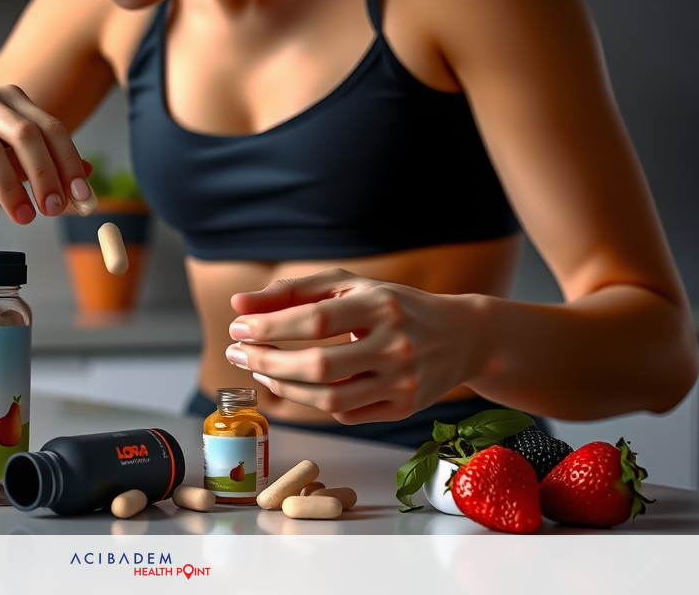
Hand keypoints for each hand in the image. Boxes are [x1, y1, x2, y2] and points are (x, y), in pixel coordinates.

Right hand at [0, 84, 91, 223]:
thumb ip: (47, 164)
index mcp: (10, 98)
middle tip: (53, 211)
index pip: (50, 127)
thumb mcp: (14, 160)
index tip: (82, 197)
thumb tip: (89, 175)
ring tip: (24, 218)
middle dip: (43, 175)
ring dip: (10, 189)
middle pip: (22, 133)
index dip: (69, 162)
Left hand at [226, 268, 488, 423]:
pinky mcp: (404, 408)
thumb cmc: (393, 305)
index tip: (238, 328)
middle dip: (267, 361)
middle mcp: (395, 345)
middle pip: (318, 365)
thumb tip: (239, 306)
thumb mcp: (350, 284)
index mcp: (381, 305)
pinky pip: (346, 414)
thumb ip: (294, 291)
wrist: (462, 336)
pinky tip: (296, 385)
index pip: (315, 320)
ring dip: (284, 388)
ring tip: (259, 371)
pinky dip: (314, 402)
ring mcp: (402, 382)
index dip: (270, 326)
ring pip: (329, 399)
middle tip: (236, 354)